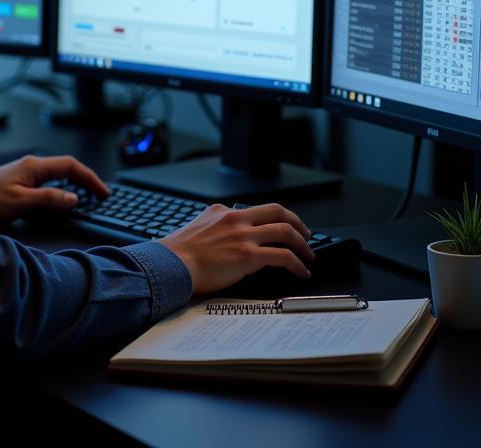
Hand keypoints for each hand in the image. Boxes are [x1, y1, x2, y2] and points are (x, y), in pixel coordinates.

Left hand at [0, 154, 109, 224]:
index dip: (90, 178)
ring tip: (88, 196)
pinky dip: (62, 187)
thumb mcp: (21, 202)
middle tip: (101, 195)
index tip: (103, 192)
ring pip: (58, 173)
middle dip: (86, 179)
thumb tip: (73, 198)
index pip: (71, 165)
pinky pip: (48, 180)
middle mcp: (32, 165)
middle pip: (67, 167)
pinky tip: (63, 198)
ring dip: (75, 182)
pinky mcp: (19, 180)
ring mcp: (25, 172)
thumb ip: (48, 198)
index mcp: (35, 166)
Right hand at [158, 203, 315, 295]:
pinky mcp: (249, 255)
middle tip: (306, 235)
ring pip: (285, 232)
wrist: (172, 264)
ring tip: (308, 256)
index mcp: (223, 211)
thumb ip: (216, 226)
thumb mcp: (198, 227)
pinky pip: (283, 256)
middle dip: (297, 223)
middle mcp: (236, 219)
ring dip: (302, 244)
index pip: (258, 209)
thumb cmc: (179, 253)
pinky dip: (297, 264)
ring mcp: (244, 236)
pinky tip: (301, 271)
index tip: (285, 225)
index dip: (277, 217)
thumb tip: (225, 237)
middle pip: (278, 212)